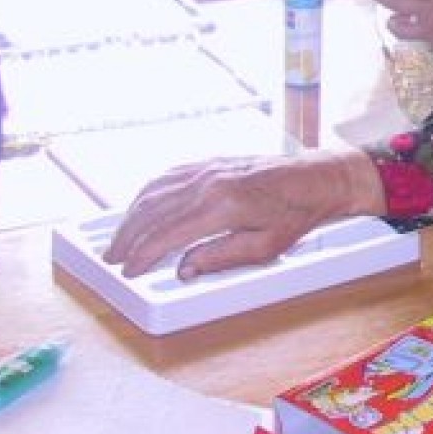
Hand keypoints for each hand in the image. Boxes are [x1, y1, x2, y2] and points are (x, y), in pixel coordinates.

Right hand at [104, 151, 381, 277]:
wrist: (319, 177)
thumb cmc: (298, 214)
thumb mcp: (267, 246)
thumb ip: (221, 257)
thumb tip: (184, 269)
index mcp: (222, 205)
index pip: (167, 234)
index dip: (143, 256)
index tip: (129, 271)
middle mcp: (208, 182)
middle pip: (152, 212)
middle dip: (128, 238)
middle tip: (113, 260)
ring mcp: (207, 168)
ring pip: (154, 192)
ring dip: (132, 217)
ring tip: (119, 239)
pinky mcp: (210, 162)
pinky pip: (167, 177)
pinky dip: (147, 195)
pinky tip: (140, 209)